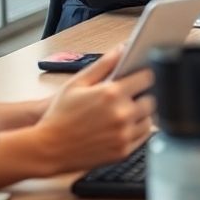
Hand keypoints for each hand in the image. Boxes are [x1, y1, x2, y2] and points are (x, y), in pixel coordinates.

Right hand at [30, 46, 154, 173]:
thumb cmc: (59, 115)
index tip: (141, 76)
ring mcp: (124, 134)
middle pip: (151, 99)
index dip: (144, 75)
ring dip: (142, 113)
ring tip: (127, 111)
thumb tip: (121, 48)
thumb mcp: (76, 83)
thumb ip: (102, 64)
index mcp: (112, 94)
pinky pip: (143, 136)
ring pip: (149, 119)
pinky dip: (138, 130)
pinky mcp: (123, 151)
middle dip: (143, 95)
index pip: (147, 77)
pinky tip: (125, 125)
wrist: (48, 148)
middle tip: (132, 95)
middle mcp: (122, 114)